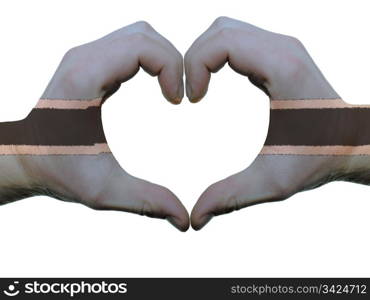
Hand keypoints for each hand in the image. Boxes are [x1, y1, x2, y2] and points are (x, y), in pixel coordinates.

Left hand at [0, 21, 188, 230]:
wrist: (29, 158)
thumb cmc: (59, 171)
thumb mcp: (103, 191)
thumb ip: (146, 202)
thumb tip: (184, 220)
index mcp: (84, 78)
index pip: (141, 47)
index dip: (172, 67)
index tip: (178, 101)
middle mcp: (83, 58)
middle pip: (144, 34)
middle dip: (173, 59)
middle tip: (179, 96)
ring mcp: (86, 57)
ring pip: (139, 35)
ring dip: (163, 58)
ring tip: (171, 92)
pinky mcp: (92, 63)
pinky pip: (130, 46)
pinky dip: (152, 60)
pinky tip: (158, 87)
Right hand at [185, 17, 368, 229]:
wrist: (349, 142)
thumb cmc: (317, 158)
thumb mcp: (272, 183)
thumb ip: (231, 197)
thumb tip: (194, 218)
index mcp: (282, 68)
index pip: (223, 42)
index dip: (194, 65)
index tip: (190, 99)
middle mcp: (283, 48)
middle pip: (220, 29)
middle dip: (193, 56)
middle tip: (187, 93)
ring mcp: (281, 47)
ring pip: (226, 29)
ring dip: (203, 54)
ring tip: (197, 88)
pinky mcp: (277, 54)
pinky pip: (236, 40)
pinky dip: (216, 56)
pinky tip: (211, 84)